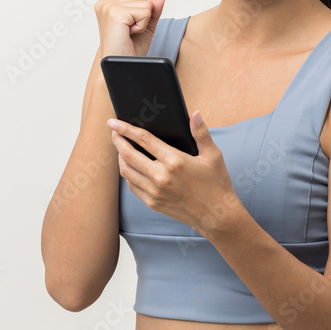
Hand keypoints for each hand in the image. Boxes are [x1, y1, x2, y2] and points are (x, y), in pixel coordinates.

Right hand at [94, 0, 165, 57]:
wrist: (120, 68)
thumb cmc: (128, 50)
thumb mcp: (145, 26)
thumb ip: (152, 9)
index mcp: (108, 3)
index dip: (141, 11)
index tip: (130, 27)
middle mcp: (106, 3)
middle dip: (143, 16)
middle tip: (129, 32)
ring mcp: (109, 7)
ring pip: (146, 3)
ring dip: (142, 22)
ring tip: (128, 33)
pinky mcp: (116, 14)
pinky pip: (146, 12)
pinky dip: (142, 26)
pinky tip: (129, 34)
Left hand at [109, 109, 243, 235]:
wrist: (216, 216)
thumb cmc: (216, 183)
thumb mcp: (213, 155)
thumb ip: (201, 132)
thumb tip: (196, 113)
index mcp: (175, 161)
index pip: (143, 139)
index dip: (125, 129)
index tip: (114, 122)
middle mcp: (161, 177)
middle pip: (128, 154)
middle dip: (117, 140)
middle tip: (114, 131)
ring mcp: (155, 192)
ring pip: (126, 171)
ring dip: (120, 157)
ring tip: (121, 148)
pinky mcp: (153, 203)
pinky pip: (132, 186)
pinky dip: (128, 174)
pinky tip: (131, 167)